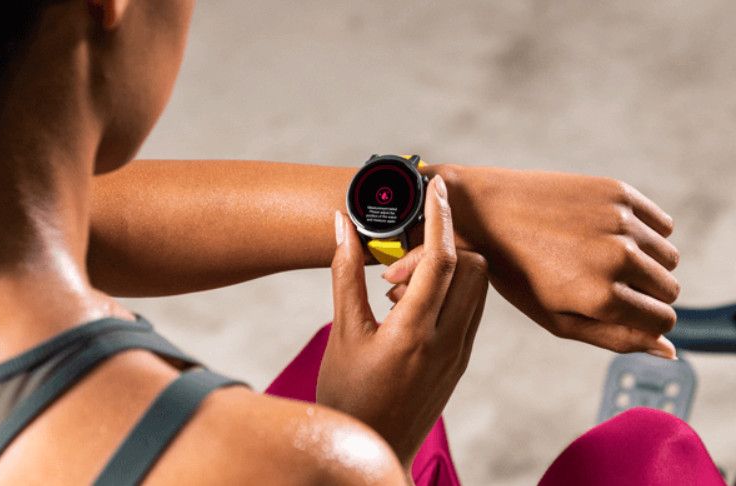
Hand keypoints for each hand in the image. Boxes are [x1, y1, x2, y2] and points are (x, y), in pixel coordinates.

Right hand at [317, 175, 487, 468]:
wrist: (375, 450)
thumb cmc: (348, 397)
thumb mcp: (341, 334)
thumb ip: (345, 274)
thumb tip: (343, 225)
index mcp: (415, 333)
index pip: (443, 258)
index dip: (441, 215)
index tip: (436, 184)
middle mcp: (448, 341)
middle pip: (472, 265)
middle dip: (441, 246)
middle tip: (395, 265)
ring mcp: (460, 352)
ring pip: (476, 285)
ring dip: (445, 268)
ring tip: (396, 289)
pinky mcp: (461, 360)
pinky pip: (469, 308)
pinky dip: (448, 291)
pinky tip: (408, 306)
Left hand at [397, 165, 678, 357]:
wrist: (483, 210)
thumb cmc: (515, 272)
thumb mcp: (556, 318)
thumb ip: (615, 338)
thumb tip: (671, 350)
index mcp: (601, 296)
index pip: (663, 320)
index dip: (643, 321)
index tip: (617, 311)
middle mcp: (618, 257)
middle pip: (669, 289)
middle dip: (644, 293)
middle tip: (599, 283)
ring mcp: (620, 220)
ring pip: (669, 256)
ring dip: (645, 262)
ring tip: (599, 259)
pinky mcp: (617, 191)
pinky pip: (661, 224)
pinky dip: (642, 233)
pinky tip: (605, 234)